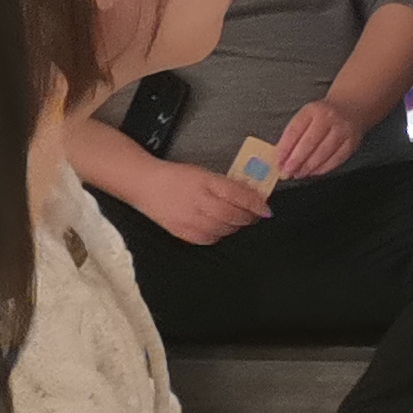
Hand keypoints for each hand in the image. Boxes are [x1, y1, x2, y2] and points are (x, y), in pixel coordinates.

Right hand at [135, 161, 272, 247]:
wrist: (145, 184)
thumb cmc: (177, 176)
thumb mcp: (204, 173)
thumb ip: (227, 185)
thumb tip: (252, 196)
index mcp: (205, 182)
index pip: (237, 195)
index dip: (255, 204)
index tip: (266, 209)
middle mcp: (198, 201)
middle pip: (232, 215)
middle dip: (248, 217)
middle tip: (256, 216)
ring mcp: (189, 219)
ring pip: (223, 229)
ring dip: (236, 226)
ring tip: (239, 221)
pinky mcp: (181, 232)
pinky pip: (209, 238)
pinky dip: (220, 234)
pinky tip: (221, 228)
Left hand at [270, 95, 371, 183]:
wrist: (350, 108)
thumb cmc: (321, 116)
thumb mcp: (306, 116)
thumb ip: (294, 134)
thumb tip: (282, 158)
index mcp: (312, 110)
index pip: (294, 130)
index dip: (284, 148)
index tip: (278, 162)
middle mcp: (329, 118)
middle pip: (309, 143)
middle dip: (295, 161)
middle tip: (286, 173)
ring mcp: (343, 130)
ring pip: (323, 152)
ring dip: (308, 166)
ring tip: (299, 174)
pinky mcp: (352, 142)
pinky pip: (336, 159)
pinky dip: (323, 168)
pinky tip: (314, 172)